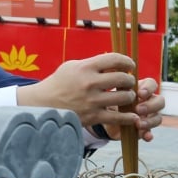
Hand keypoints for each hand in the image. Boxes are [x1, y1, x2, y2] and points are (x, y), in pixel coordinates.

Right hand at [16, 53, 164, 141]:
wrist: (44, 104)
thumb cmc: (60, 82)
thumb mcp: (73, 66)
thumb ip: (93, 64)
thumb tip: (115, 62)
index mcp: (85, 67)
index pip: (114, 59)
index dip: (127, 61)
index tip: (130, 65)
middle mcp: (90, 83)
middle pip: (123, 79)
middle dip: (130, 80)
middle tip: (129, 82)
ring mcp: (92, 101)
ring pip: (123, 98)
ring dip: (129, 97)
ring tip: (127, 96)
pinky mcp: (92, 117)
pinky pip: (117, 118)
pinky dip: (128, 117)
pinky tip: (133, 116)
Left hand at [103, 77, 164, 141]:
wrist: (105, 118)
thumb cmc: (111, 101)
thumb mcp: (114, 93)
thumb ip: (119, 90)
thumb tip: (122, 85)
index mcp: (141, 89)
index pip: (152, 84)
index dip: (149, 88)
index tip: (140, 93)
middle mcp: (148, 102)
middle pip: (160, 101)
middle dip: (151, 106)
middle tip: (138, 109)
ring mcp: (148, 116)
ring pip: (158, 117)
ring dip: (150, 121)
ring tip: (138, 124)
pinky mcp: (144, 129)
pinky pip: (150, 133)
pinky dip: (149, 134)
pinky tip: (145, 136)